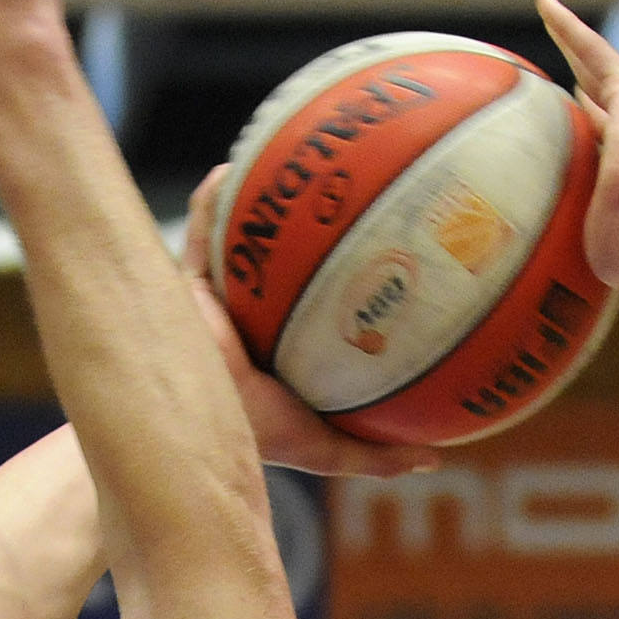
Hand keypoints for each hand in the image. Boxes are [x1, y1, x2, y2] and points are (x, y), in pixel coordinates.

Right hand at [181, 168, 436, 478]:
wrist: (197, 430)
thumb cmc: (255, 439)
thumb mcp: (323, 447)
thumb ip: (373, 455)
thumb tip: (434, 459)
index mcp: (277, 348)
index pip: (310, 302)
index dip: (337, 273)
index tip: (377, 242)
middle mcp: (247, 318)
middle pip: (278, 262)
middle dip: (300, 225)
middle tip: (340, 186)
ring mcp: (216, 298)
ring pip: (241, 240)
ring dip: (258, 201)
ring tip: (287, 159)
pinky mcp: (184, 286)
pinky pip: (200, 232)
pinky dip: (212, 200)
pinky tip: (231, 169)